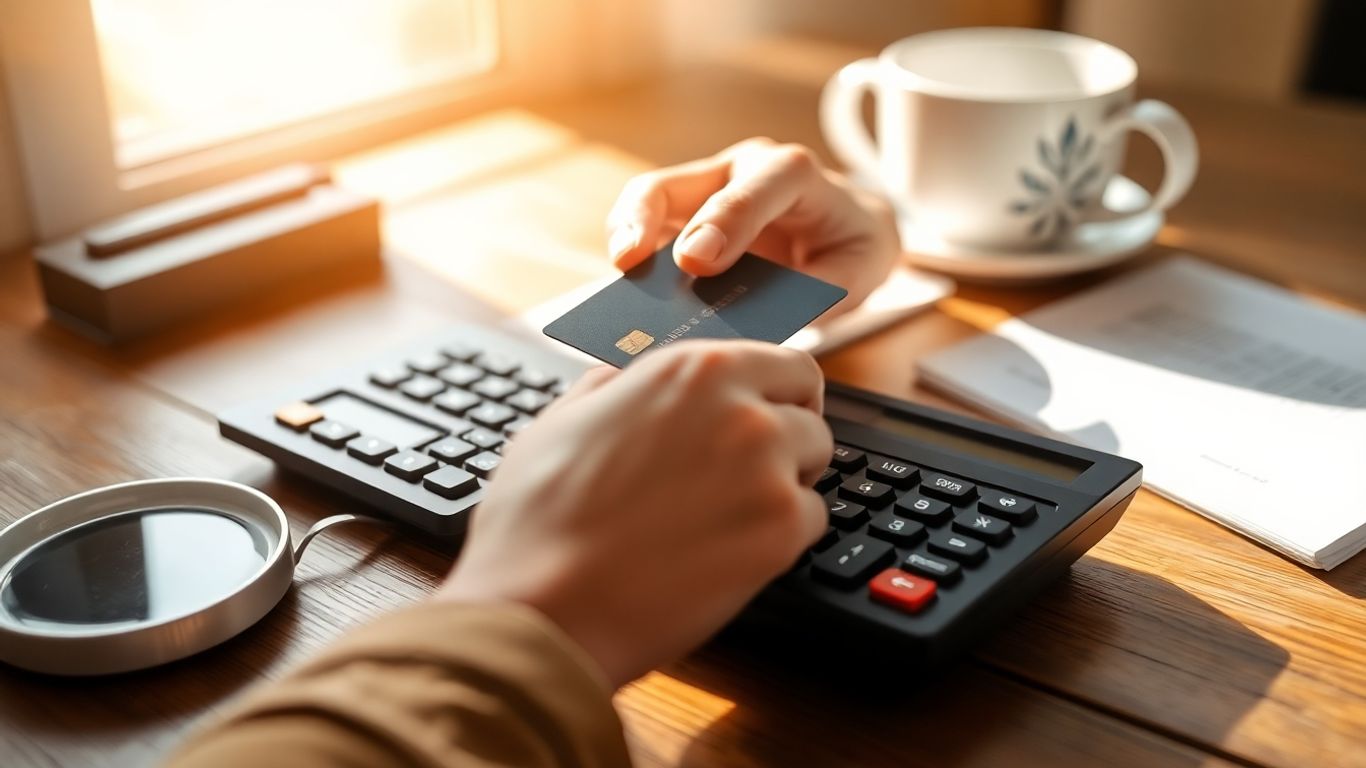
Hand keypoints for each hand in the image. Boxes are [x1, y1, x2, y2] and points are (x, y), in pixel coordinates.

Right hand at [436, 341, 832, 686]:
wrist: (545, 608)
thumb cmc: (540, 522)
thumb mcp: (559, 422)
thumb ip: (608, 389)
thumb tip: (618, 382)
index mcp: (691, 371)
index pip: (786, 363)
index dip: (780, 392)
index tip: (774, 411)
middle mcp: (741, 409)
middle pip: (810, 413)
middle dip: (787, 439)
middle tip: (747, 473)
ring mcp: (768, 471)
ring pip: (814, 467)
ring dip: (784, 487)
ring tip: (725, 517)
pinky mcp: (781, 533)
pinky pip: (811, 522)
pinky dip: (780, 538)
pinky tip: (725, 551)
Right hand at [606, 137, 900, 311]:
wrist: (848, 225)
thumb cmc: (851, 244)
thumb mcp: (859, 270)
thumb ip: (817, 291)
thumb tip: (760, 317)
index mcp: (793, 175)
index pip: (756, 186)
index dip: (724, 219)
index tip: (696, 262)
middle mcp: (740, 172)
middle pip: (677, 182)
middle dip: (645, 218)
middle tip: (630, 263)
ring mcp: (706, 191)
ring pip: (649, 199)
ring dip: (625, 235)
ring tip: (619, 278)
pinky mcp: (684, 218)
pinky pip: (646, 229)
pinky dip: (633, 259)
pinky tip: (626, 293)